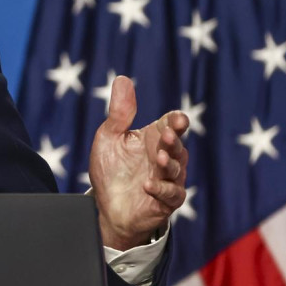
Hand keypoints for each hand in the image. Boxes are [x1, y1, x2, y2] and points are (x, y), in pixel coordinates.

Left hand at [88, 76, 189, 250]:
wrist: (107, 207)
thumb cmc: (110, 170)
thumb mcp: (109, 137)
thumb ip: (119, 112)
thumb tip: (122, 78)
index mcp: (153, 138)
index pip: (170, 125)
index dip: (176, 121)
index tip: (178, 119)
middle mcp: (164, 157)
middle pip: (177, 146)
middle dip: (173, 141)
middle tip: (166, 136)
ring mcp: (168, 179)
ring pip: (176, 169)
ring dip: (168, 163)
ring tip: (157, 158)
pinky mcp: (166, 201)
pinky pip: (172, 195)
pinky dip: (162, 190)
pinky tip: (148, 185)